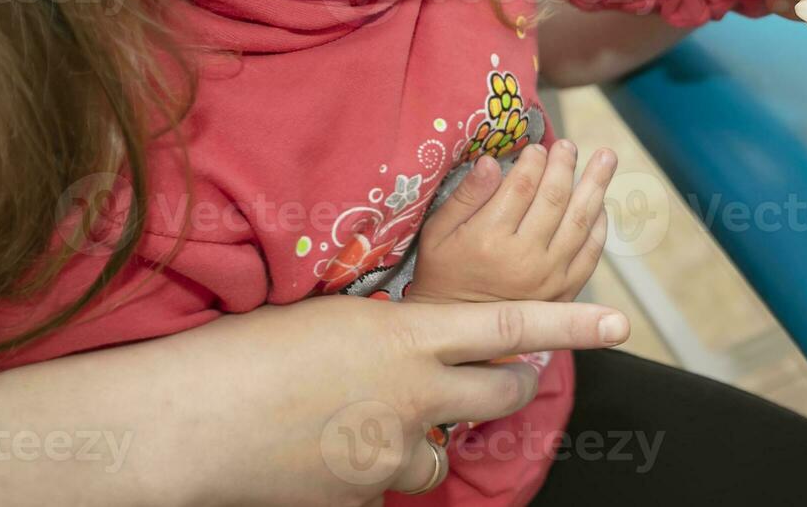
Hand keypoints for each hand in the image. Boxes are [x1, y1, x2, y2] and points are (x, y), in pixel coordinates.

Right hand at [0, 294, 629, 506]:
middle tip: (489, 382)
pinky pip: (386, 489)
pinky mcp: (364, 499)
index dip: (572, 326)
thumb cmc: (245, 352)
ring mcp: (393, 453)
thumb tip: (418, 343)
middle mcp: (416, 393)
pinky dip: (370, 475)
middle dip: (509, 386)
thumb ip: (393, 333)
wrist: (187, 423)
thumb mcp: (332, 319)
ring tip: (369, 426)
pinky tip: (323, 458)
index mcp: (410, 335)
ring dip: (426, 441)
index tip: (619, 324)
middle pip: (500, 391)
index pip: (513, 325)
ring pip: (443, 453)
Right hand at [406, 140, 612, 303]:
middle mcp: (524, 259)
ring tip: (606, 158)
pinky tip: (602, 204)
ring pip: (580, 222)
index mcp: (489, 241)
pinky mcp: (565, 292)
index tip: (537, 147)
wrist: (458, 334)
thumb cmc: (443, 276)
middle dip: (565, 166)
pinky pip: (591, 253)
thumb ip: (465, 197)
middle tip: (569, 146)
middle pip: (554, 200)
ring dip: (596, 186)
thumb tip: (489, 162)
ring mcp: (550, 278)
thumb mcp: (437, 234)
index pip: (521, 188)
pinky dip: (600, 226)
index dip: (533, 162)